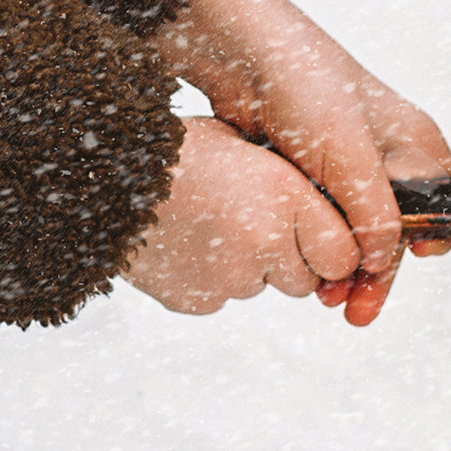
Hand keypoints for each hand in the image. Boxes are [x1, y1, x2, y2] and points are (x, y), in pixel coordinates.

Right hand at [122, 114, 361, 315]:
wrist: (107, 177)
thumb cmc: (181, 152)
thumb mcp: (246, 149)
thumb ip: (294, 190)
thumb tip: (332, 228)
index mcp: (285, 196)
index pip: (344, 254)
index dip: (331, 247)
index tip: (315, 236)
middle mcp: (267, 243)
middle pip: (306, 280)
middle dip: (290, 260)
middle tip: (251, 224)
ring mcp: (232, 279)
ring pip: (261, 287)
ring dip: (249, 267)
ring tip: (209, 225)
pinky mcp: (200, 301)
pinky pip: (221, 297)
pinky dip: (210, 277)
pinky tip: (184, 242)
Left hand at [150, 0, 450, 326]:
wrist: (238, 56)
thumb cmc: (304, 83)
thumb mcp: (351, 156)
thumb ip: (375, 214)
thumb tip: (384, 262)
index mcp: (415, 142)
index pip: (441, 208)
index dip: (427, 242)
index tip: (407, 267)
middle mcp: (386, 156)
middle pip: (395, 232)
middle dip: (375, 272)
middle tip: (352, 307)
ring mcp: (345, 167)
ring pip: (354, 234)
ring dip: (342, 269)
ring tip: (324, 297)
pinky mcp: (308, 175)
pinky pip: (321, 223)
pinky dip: (314, 248)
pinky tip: (303, 267)